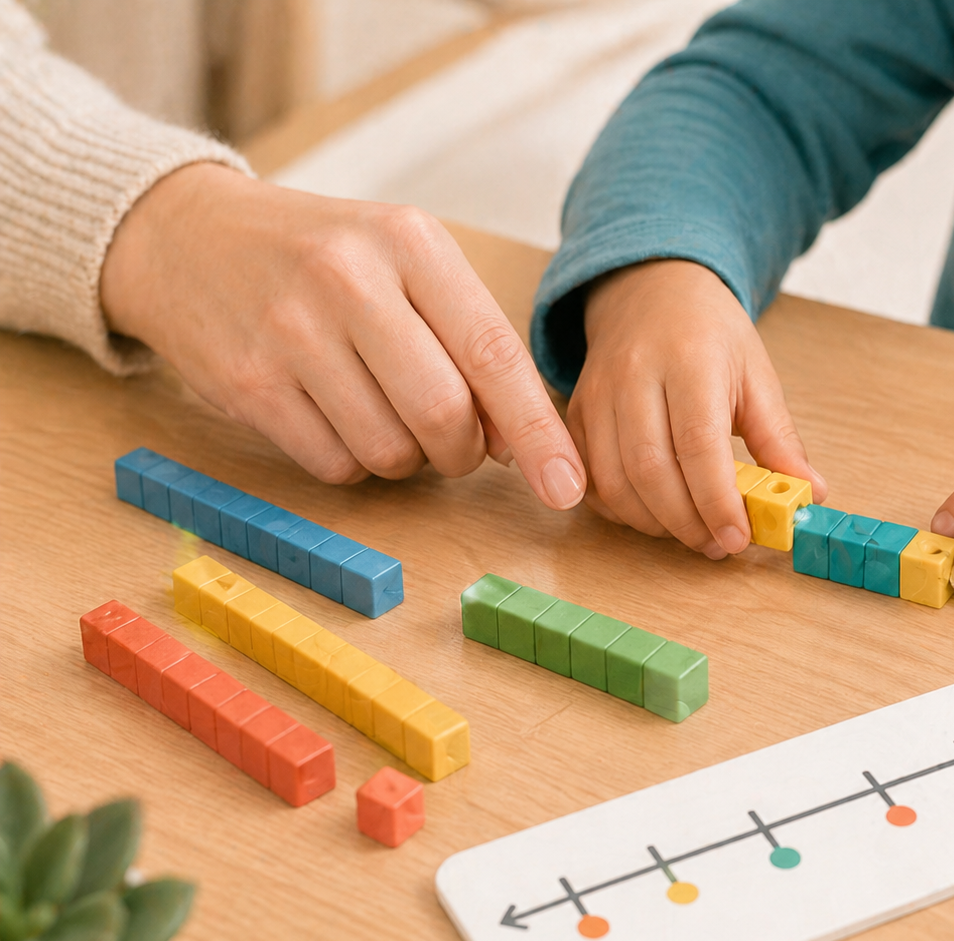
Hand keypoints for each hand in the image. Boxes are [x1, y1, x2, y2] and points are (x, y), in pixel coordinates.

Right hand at [99, 163, 585, 507]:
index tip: (567, 488)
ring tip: (378, 410)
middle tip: (451, 442)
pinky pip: (333, 465)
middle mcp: (350, 279)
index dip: (537, 434)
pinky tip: (331, 416)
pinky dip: (349, 462)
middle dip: (461, 451)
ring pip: (389, 452)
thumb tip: (518, 444)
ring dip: (403, 457)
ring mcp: (291, 331)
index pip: (494, 356)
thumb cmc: (321, 261)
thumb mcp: (403, 267)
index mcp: (410, 243)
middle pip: (444, 416)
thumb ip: (468, 344)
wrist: (185, 237)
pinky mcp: (248, 381)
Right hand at [572, 259, 825, 557]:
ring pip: (613, 481)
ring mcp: (597, 394)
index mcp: (689, 359)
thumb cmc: (709, 335)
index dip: (717, 501)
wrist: (651, 291)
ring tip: (690, 533)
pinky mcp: (575, 413)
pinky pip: (589, 478)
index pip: (698, 443)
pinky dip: (619, 510)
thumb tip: (809, 494)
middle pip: (650, 469)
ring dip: (653, 523)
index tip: (738, 538)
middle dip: (686, 522)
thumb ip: (779, 439)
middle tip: (717, 545)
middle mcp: (634, 374)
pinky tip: (652, 514)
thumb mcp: (757, 374)